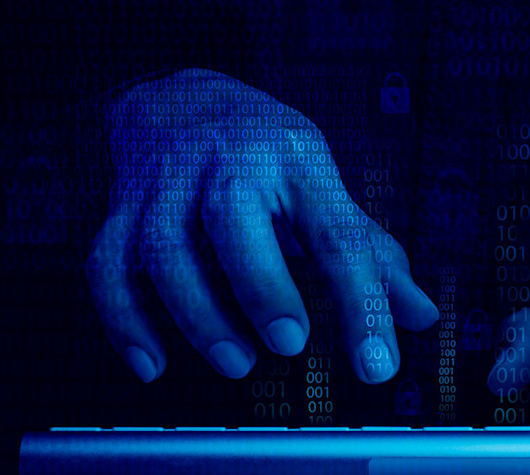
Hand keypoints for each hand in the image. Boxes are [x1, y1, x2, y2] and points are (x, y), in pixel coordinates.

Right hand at [86, 69, 437, 382]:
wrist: (179, 98)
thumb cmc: (263, 153)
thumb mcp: (322, 186)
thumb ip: (370, 254)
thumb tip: (421, 314)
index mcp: (295, 161)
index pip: (337, 235)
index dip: (361, 303)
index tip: (378, 364)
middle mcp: (228, 162)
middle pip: (235, 217)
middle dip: (262, 285)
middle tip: (290, 343)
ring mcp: (167, 183)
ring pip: (165, 247)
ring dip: (199, 314)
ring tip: (236, 362)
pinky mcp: (122, 206)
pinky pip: (108, 263)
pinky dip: (124, 319)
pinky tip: (152, 363)